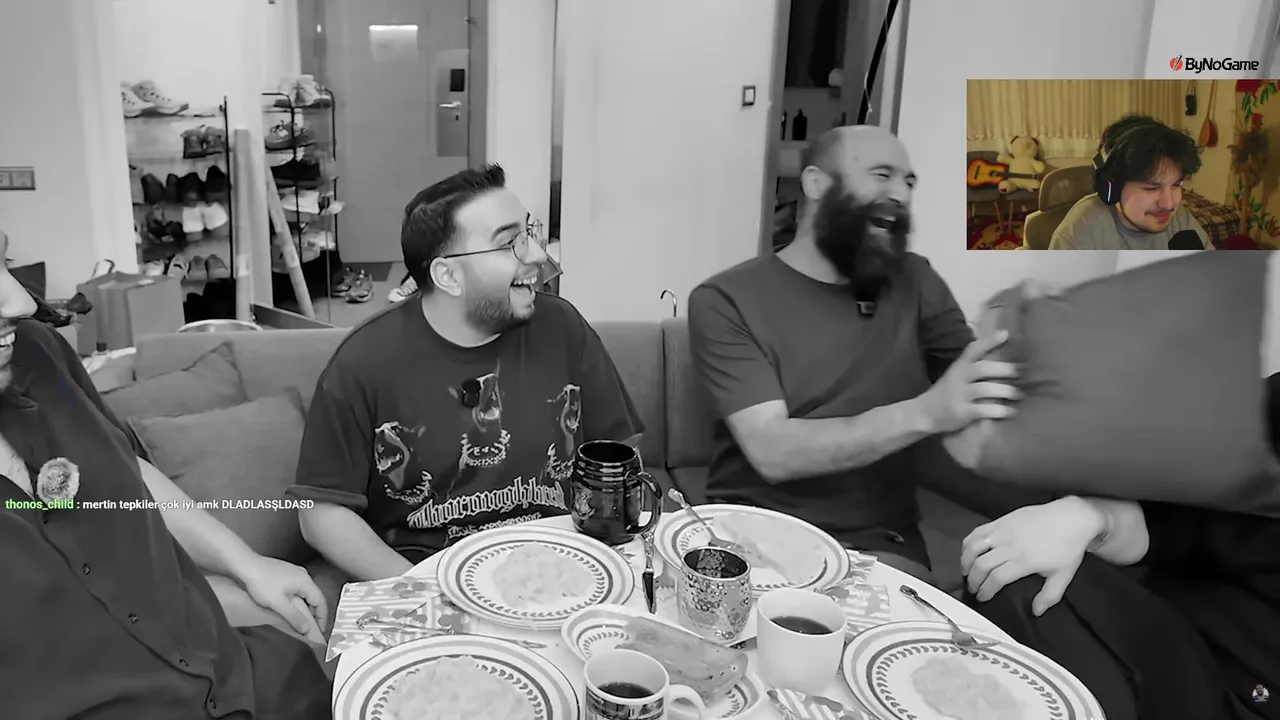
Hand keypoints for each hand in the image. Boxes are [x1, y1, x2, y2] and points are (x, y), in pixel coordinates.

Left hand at [239, 555, 328, 644]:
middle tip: (308, 629)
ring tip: (297, 621)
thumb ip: (294, 617)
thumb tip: (307, 629)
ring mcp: (294, 573)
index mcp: (306, 582)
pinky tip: (287, 607)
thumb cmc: (261, 582)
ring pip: (304, 594)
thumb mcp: (278, 604)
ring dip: (303, 608)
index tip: (319, 632)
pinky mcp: (285, 573)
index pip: (321, 602)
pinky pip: (296, 589)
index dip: (322, 618)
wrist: (245, 565)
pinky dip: (296, 601)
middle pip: (314, 598)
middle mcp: (303, 575)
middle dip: (313, 614)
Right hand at [919, 330, 1020, 433]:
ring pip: (986, 389)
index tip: (1005, 334)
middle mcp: (959, 378)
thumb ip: (974, 366)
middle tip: (1019, 373)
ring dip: (1006, 391)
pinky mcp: (962, 412)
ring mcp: (959, 395)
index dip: (989, 341)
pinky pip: (984, 410)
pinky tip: (1011, 411)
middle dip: (1004, 369)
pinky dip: (1000, 410)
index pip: (973, 349)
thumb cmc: (947, 392)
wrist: (924, 413)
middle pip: (983, 368)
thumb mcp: (956, 374)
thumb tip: (1001, 357)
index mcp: (959, 366)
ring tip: (1019, 394)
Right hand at [960, 497, 1103, 615]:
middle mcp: (1009, 546)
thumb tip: (1036, 611)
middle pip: (981, 565)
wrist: (1071, 518)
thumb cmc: (1068, 547)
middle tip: (973, 588)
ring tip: (966, 571)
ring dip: (966, 561)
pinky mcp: (1000, 520)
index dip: (985, 591)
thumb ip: (1049, 596)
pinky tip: (968, 552)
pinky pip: (977, 531)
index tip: (983, 597)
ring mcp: (1003, 531)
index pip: (996, 579)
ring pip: (974, 547)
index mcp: (1024, 561)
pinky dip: (968, 543)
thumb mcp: (1063, 576)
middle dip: (973, 580)